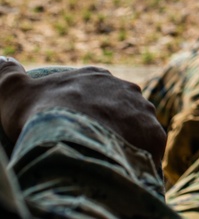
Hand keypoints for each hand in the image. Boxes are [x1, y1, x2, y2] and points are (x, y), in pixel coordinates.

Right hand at [0, 58, 165, 159]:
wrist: (67, 132)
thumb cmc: (38, 111)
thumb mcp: (14, 92)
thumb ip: (8, 75)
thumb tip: (3, 59)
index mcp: (97, 77)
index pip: (97, 92)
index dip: (87, 110)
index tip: (77, 126)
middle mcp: (126, 89)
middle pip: (120, 110)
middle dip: (111, 125)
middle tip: (93, 146)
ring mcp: (143, 111)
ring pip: (137, 128)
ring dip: (127, 141)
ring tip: (108, 160)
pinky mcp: (154, 134)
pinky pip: (149, 148)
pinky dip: (140, 158)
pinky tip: (124, 169)